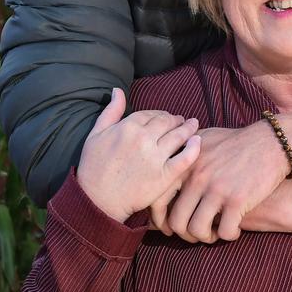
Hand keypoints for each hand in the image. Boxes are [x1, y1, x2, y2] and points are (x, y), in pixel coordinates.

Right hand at [76, 88, 200, 222]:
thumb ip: (111, 111)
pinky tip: (198, 141)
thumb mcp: (95, 134)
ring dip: (188, 128)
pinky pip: (185, 158)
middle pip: (167, 122)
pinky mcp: (164, 176)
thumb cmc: (93, 167)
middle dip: (175, 120)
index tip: (165, 117)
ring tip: (193, 125)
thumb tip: (117, 90)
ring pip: (178, 136)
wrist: (97, 201)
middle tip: (181, 120)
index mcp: (128, 127)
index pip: (151, 114)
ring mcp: (155, 157)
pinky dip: (194, 148)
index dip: (160, 114)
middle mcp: (144, 139)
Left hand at [155, 122, 290, 242]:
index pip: (159, 199)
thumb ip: (183, 151)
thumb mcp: (204, 138)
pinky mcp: (237, 200)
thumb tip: (167, 165)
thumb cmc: (237, 142)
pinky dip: (228, 235)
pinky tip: (234, 230)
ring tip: (214, 234)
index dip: (159, 219)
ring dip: (204, 238)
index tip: (168, 227)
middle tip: (194, 234)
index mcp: (186, 165)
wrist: (270, 142)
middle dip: (184, 234)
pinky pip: (224, 231)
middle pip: (177, 220)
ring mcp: (217, 189)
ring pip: (197, 230)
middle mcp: (197, 178)